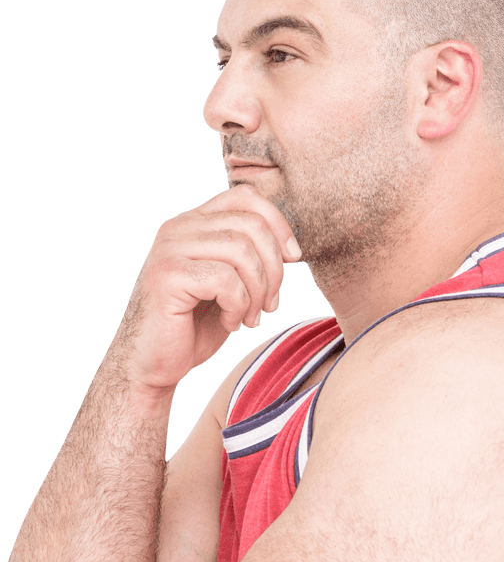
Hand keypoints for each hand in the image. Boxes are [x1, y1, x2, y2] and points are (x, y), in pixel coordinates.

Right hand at [110, 185, 301, 391]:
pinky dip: (238, 306)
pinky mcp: (166, 276)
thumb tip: (291, 250)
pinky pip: (225, 280)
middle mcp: (178, 227)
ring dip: (257, 291)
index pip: (246, 196)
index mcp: (194, 223)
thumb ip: (250, 259)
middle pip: (251, 224)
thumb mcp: (229, 286)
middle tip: (270, 305)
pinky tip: (230, 323)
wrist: (152, 365)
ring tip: (250, 318)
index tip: (293, 259)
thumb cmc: (192, 329)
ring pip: (242, 251)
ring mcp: (169, 249)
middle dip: (274, 268)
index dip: (278, 224)